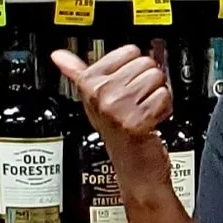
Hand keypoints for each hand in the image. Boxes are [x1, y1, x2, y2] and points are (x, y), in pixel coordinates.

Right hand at [52, 43, 174, 197]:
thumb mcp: (93, 101)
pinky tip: (152, 121)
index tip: (127, 86)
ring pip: (156, 78)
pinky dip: (165, 108)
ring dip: (158, 95)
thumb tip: (58, 55)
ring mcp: (117, 108)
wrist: (135, 171)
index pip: (128, 51)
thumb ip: (77, 73)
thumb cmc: (118, 135)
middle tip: (139, 102)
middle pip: (146, 63)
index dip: (135, 68)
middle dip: (149, 82)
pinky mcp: (136, 121)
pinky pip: (163, 96)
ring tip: (145, 111)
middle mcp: (101, 94)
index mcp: (89, 83)